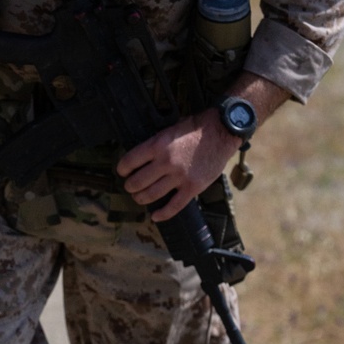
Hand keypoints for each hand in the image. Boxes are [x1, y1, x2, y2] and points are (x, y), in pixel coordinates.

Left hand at [116, 110, 239, 221]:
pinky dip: (162, 214)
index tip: (121, 172)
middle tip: (130, 187)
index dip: (122, 169)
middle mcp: (166, 162)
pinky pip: (174, 206)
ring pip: (152, 195)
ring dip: (141, 198)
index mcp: (157, 145)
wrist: (221, 132)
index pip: (130, 161)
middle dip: (130, 186)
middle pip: (138, 181)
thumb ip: (156, 144)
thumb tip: (142, 157)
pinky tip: (155, 216)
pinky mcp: (193, 187)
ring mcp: (179, 177)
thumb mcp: (170, 129)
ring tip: (139, 198)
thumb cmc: (196, 128)